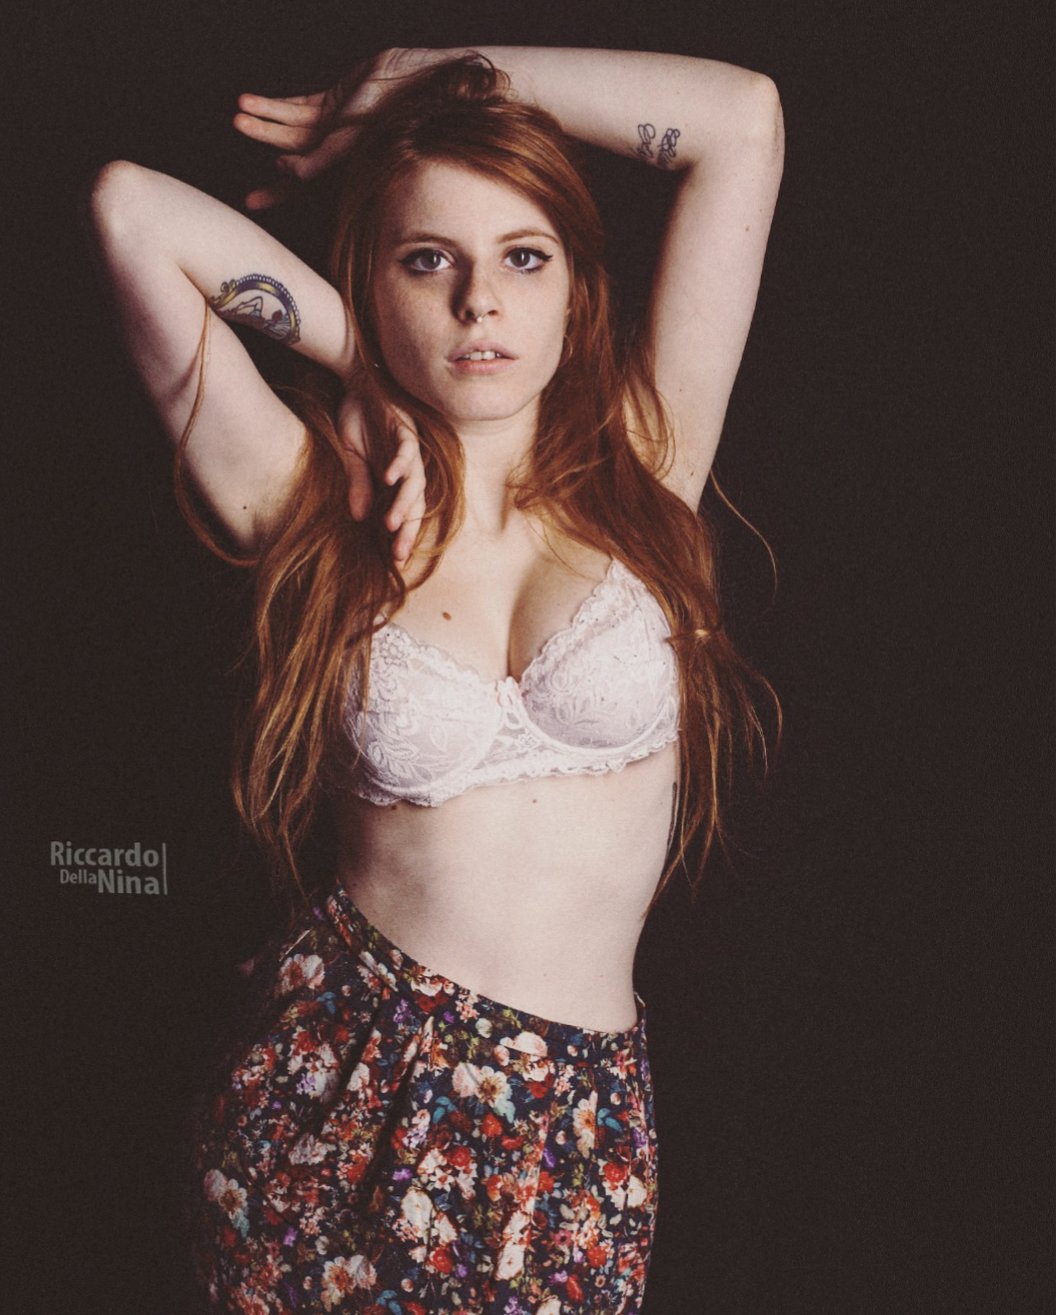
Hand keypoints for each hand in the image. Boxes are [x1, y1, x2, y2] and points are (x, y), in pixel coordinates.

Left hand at [234, 50, 412, 209]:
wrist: (412, 87)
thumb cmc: (387, 120)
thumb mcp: (349, 147)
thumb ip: (317, 162)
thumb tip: (284, 171)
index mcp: (339, 170)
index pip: (302, 188)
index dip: (276, 193)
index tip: (250, 200)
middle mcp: (334, 150)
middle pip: (290, 152)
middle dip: (263, 140)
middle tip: (238, 127)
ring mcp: (333, 123)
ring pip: (292, 124)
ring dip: (266, 118)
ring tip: (240, 113)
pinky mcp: (335, 100)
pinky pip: (300, 104)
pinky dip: (279, 103)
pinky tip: (257, 101)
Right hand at [337, 392, 425, 566]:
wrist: (358, 379)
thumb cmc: (359, 418)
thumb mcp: (352, 456)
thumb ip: (359, 484)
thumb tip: (359, 518)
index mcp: (397, 476)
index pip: (406, 511)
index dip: (403, 535)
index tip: (396, 561)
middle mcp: (408, 466)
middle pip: (417, 503)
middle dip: (409, 530)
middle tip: (399, 555)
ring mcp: (409, 447)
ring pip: (415, 480)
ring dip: (403, 502)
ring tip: (390, 523)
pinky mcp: (405, 427)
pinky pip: (407, 448)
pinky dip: (399, 463)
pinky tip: (389, 477)